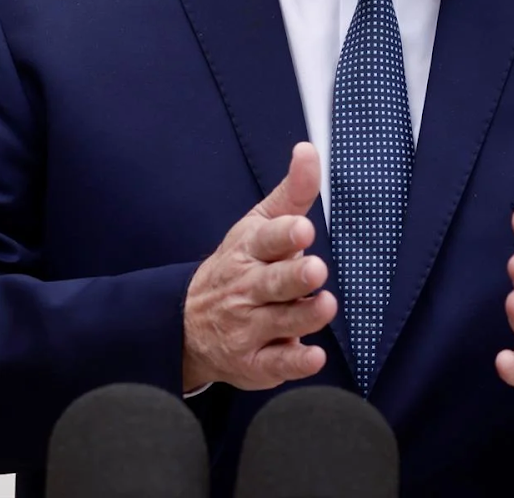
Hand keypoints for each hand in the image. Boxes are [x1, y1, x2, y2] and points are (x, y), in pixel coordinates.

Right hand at [182, 142, 337, 390]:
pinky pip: (277, 365)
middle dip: (294, 276)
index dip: (284, 234)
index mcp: (249, 251)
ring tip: (326, 305)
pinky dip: (296, 362)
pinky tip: (314, 356)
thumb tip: (309, 149)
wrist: (187, 324)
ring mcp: (248, 328)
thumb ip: (292, 191)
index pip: (266, 239)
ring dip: (304, 316)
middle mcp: (247, 289)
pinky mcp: (254, 363)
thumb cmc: (239, 265)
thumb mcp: (259, 224)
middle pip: (273, 283)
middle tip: (315, 269)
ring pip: (281, 322)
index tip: (303, 228)